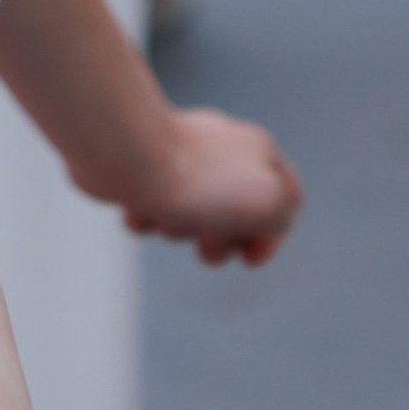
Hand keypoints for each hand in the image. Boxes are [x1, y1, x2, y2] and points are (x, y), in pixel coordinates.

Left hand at [93, 101, 301, 263]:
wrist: (126, 157)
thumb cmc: (198, 181)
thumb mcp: (267, 203)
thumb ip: (281, 216)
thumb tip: (251, 228)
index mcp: (256, 150)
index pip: (283, 197)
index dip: (271, 235)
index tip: (248, 259)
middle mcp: (219, 151)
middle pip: (233, 217)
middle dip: (218, 241)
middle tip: (206, 235)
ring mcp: (178, 161)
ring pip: (189, 220)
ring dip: (178, 230)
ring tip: (167, 213)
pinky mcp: (140, 171)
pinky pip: (150, 212)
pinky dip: (145, 218)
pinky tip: (138, 207)